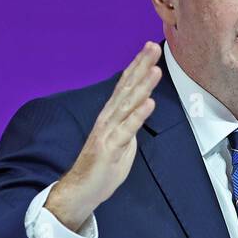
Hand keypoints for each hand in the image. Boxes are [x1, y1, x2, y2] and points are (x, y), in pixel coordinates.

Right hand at [46, 42, 161, 231]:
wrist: (82, 189)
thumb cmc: (102, 166)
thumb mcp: (123, 142)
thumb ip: (130, 125)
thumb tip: (141, 111)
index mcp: (112, 116)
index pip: (126, 86)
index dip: (138, 67)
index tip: (149, 49)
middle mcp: (108, 119)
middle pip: (126, 88)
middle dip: (141, 67)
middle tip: (153, 47)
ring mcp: (108, 132)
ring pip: (127, 105)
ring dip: (142, 86)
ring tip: (154, 70)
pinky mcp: (110, 148)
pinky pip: (126, 130)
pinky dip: (138, 116)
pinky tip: (148, 103)